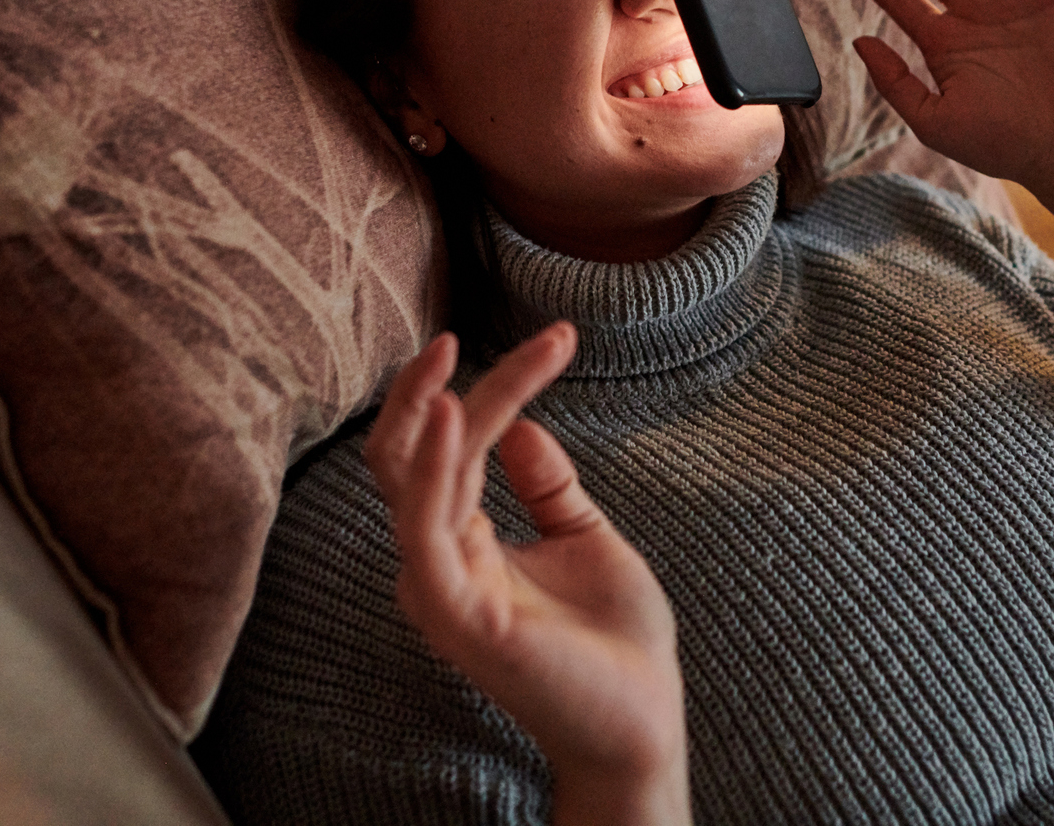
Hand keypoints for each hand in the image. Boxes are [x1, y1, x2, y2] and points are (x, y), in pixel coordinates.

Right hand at [364, 323, 690, 825]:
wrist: (644, 721)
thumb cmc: (616, 642)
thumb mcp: (583, 537)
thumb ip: (548, 485)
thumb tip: (521, 425)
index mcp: (464, 542)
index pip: (452, 446)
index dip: (497, 385)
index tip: (560, 338)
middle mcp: (440, 560)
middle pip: (411, 453)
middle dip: (430, 387)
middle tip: (468, 333)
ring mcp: (442, 587)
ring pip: (409, 479)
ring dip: (429, 411)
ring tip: (453, 354)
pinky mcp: (456, 612)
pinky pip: (426, 528)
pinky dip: (433, 468)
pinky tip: (455, 413)